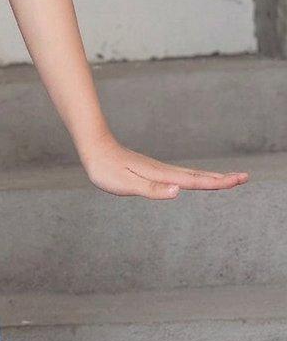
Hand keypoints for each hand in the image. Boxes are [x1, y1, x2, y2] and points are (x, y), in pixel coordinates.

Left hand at [80, 134, 249, 200]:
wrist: (95, 148)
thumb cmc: (107, 169)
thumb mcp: (127, 184)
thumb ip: (152, 189)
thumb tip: (178, 191)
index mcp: (162, 175)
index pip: (195, 181)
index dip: (218, 182)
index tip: (239, 180)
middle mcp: (164, 171)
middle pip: (198, 176)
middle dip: (222, 178)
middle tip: (245, 178)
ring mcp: (159, 169)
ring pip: (190, 174)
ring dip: (211, 177)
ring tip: (227, 179)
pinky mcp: (152, 170)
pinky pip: (180, 175)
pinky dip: (194, 177)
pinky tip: (194, 180)